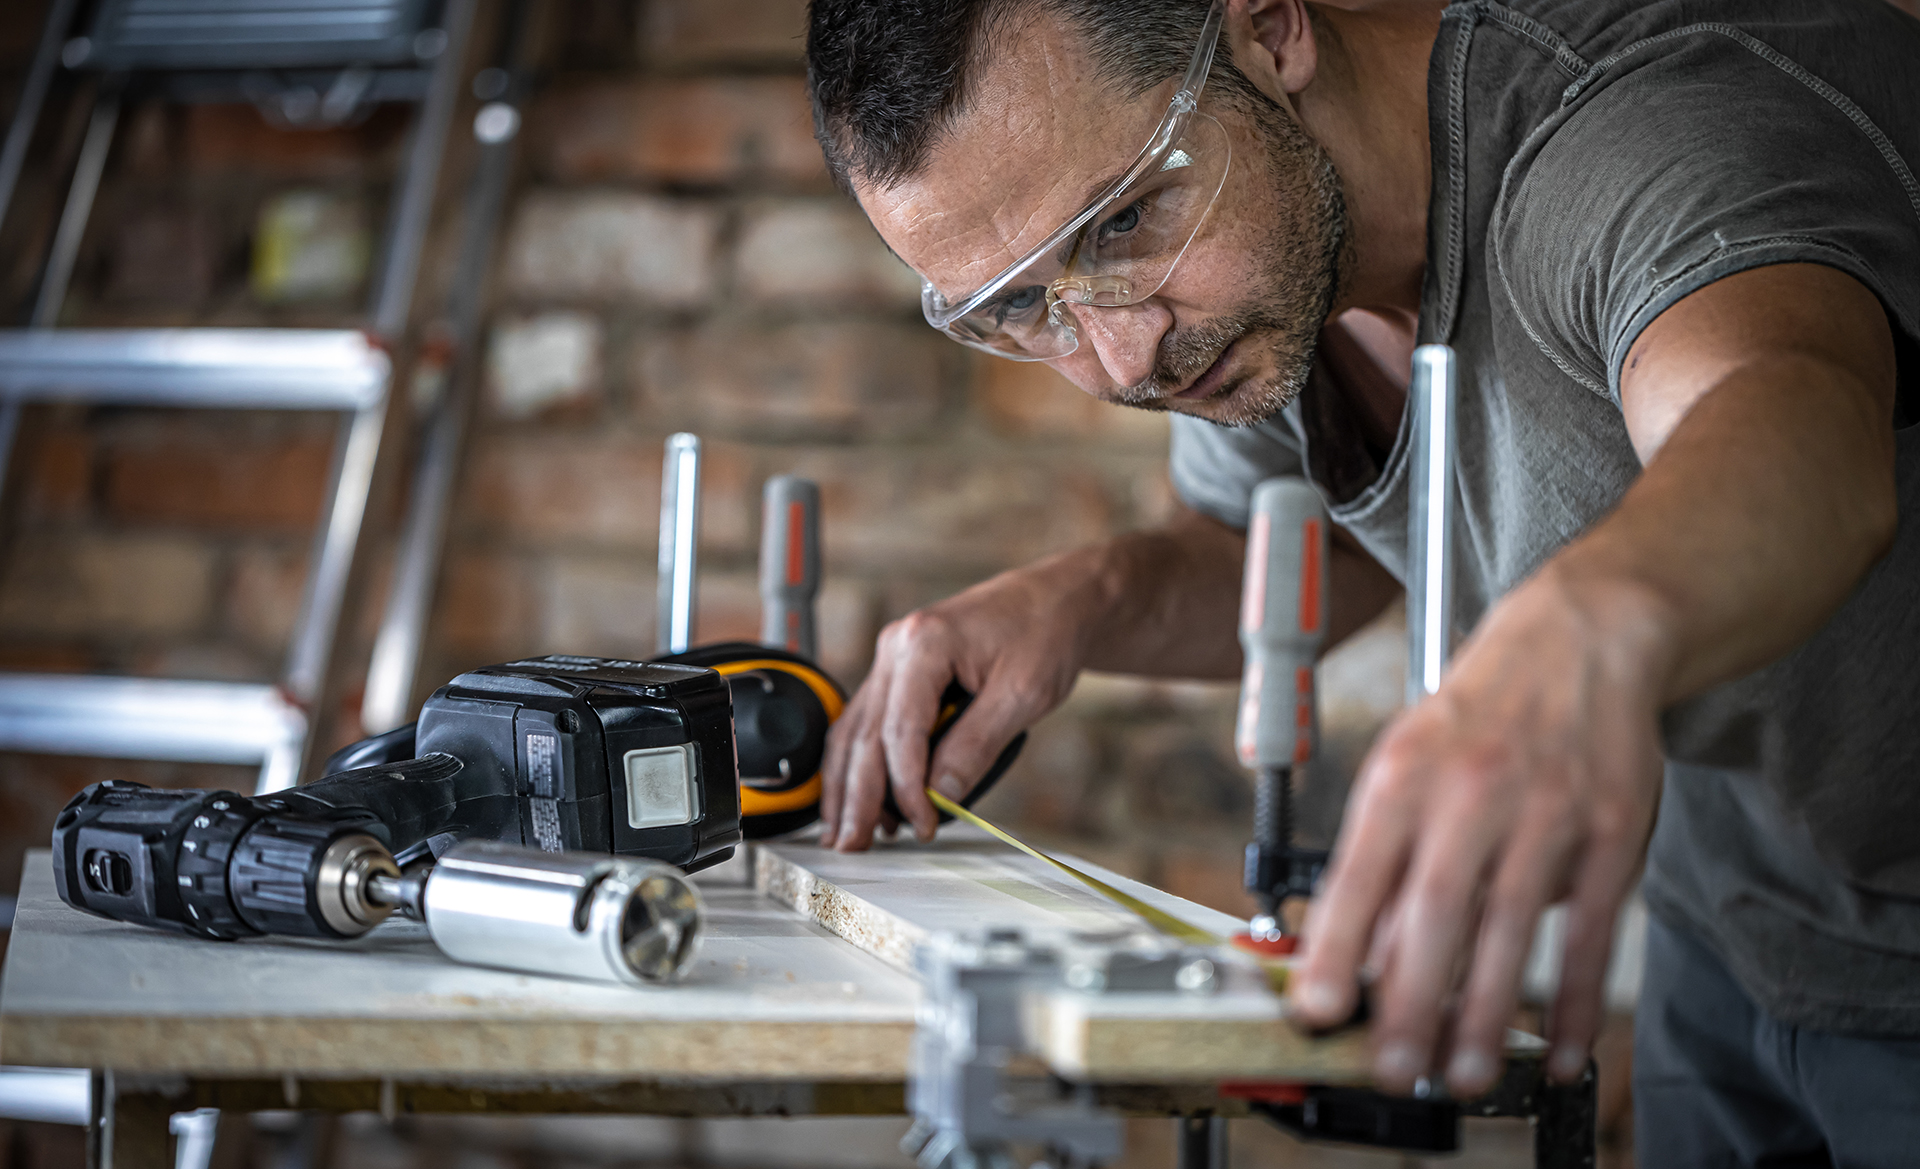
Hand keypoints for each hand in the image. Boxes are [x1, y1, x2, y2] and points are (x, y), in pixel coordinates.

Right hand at [819, 556, 1092, 850]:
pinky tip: (858, 796)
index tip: (923, 825)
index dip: (905, 788)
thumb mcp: (1022, 695)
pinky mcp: (899, 671)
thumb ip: (975, 746)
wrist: (1056, 601)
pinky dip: (860, 762)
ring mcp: (892, 658)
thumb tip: (939, 796)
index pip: (899, 733)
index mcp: (924, 643)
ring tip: (846, 831)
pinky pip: (867, 721)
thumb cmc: (1044, 633)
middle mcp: (896, 647)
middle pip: (865, 735)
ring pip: (854, 730)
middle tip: (852, 845)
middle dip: (857, 797)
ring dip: (846, 784)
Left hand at [1289, 562, 1668, 1096]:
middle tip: (1391, 1069)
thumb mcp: (1407, 766)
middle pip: (1435, 910)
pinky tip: (1558, 1049)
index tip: (1316, 1010)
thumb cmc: (1475, 716)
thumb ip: (1385, 857)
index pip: (1358, 873)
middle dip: (1409, 1001)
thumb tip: (1360, 956)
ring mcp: (1546, 810)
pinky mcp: (1610, 831)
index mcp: (1402, 774)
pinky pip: (1591, 929)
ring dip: (1484, 1014)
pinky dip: (1574, 998)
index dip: (1336, 947)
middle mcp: (1470, 790)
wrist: (1577, 642)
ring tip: (1459, 1074)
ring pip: (1510, 928)